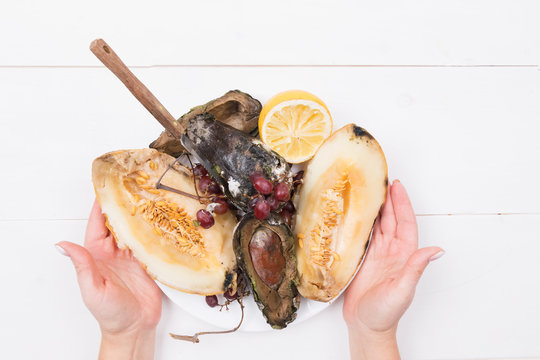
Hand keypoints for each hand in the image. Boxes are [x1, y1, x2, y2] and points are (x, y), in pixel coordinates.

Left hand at [56, 200, 161, 359]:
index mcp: (97, 254)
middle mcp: (115, 252)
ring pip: (135, 229)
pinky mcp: (149, 262)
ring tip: (149, 197)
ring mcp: (133, 256)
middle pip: (118, 222)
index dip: (100, 205)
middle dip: (124, 204)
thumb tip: (62, 245)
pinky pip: (151, 242)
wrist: (134, 328)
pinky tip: (161, 220)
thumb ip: (81, 265)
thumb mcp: (92, 289)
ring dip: (141, 215)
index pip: (97, 223)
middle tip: (132, 186)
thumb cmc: (109, 313)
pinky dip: (155, 230)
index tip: (105, 187)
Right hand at [343, 180, 443, 358]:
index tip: (397, 186)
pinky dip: (359, 223)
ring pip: (376, 226)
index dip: (402, 204)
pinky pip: (361, 237)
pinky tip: (354, 213)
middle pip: (390, 219)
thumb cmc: (385, 313)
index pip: (404, 223)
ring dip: (374, 208)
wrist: (366, 326)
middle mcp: (391, 252)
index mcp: (404, 256)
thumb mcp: (403, 290)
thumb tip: (436, 250)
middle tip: (380, 180)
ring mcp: (376, 255)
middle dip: (387, 199)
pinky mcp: (361, 260)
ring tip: (368, 190)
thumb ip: (416, 268)